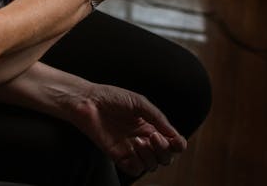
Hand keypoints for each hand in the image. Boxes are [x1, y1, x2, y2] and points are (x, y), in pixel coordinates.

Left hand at [70, 84, 185, 178]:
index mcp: (151, 126)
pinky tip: (133, 147)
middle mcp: (143, 139)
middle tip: (153, 136)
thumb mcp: (140, 103)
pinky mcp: (118, 156)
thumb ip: (158, 118)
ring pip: (152, 166)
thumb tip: (175, 135)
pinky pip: (134, 169)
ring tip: (140, 140)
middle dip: (164, 150)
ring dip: (151, 156)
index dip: (178, 145)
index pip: (172, 143)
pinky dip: (139, 163)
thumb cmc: (112, 97)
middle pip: (165, 157)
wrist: (88, 101)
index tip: (176, 141)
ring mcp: (131, 149)